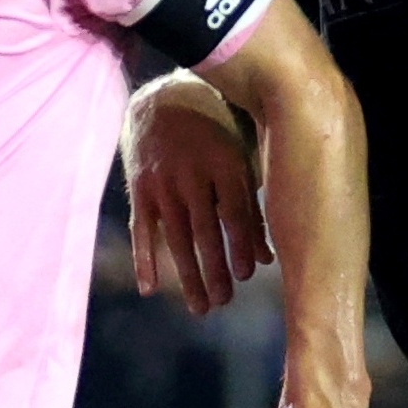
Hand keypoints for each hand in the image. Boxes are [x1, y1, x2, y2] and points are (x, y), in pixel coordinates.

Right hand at [124, 81, 272, 315]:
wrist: (162, 101)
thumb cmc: (214, 133)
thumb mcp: (239, 158)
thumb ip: (253, 206)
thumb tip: (266, 258)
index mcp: (224, 162)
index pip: (234, 211)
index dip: (240, 244)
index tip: (246, 276)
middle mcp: (192, 174)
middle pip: (205, 230)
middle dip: (215, 269)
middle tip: (223, 302)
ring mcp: (162, 183)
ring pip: (175, 237)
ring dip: (188, 275)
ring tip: (200, 307)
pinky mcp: (140, 190)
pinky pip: (142, 231)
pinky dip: (144, 260)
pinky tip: (150, 289)